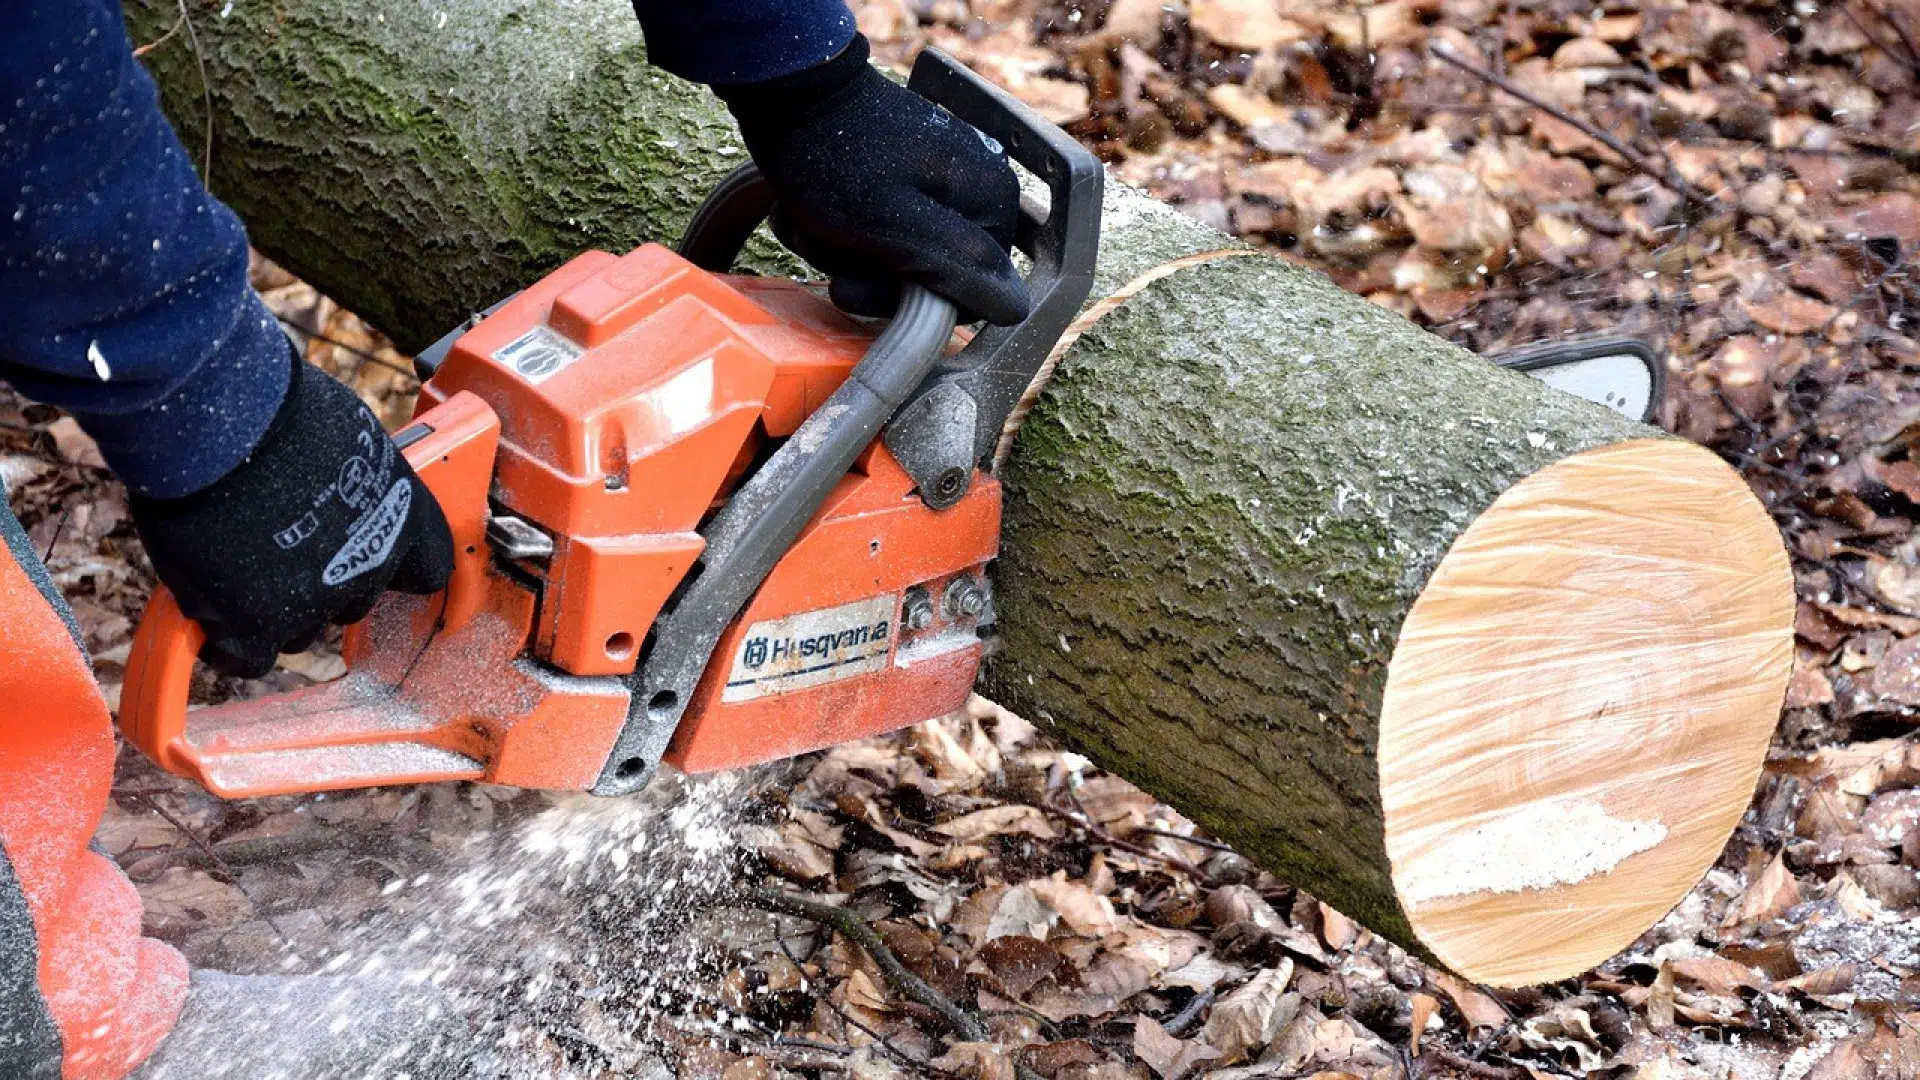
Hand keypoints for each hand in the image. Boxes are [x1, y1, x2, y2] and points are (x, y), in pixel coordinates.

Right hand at [129, 352, 452, 676]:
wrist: (218, 428)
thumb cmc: (276, 410)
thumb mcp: (347, 436)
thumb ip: (352, 479)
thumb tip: (336, 485)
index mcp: (406, 518)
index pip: (426, 568)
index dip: (394, 565)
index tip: (370, 557)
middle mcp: (371, 566)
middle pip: (352, 601)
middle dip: (321, 582)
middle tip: (280, 547)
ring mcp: (316, 601)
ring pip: (299, 630)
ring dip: (272, 607)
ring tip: (232, 564)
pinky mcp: (256, 624)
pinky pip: (248, 657)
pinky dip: (229, 641)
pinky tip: (212, 615)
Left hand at [717, 35, 1028, 325]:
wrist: (786, 92)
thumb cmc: (836, 163)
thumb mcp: (899, 228)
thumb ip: (962, 268)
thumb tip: (1017, 308)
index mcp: (991, 201)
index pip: (968, 294)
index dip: (911, 302)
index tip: (857, 282)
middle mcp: (976, 189)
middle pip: (929, 276)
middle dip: (867, 272)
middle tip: (825, 245)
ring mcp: (939, 180)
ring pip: (895, 257)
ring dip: (843, 252)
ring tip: (809, 222)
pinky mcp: (904, 175)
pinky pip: (878, 229)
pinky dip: (838, 230)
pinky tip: (810, 212)